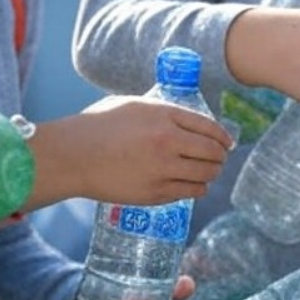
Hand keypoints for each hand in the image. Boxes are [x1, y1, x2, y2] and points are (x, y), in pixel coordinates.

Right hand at [26, 96, 235, 209]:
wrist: (72, 155)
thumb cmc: (98, 125)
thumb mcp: (135, 105)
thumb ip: (164, 112)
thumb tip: (189, 121)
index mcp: (164, 116)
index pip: (209, 127)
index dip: (223, 137)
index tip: (227, 142)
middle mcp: (168, 142)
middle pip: (212, 153)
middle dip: (220, 156)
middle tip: (220, 158)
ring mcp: (162, 169)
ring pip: (205, 175)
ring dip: (211, 173)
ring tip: (207, 172)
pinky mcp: (154, 193)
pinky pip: (189, 192)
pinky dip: (196, 188)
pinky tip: (192, 185)